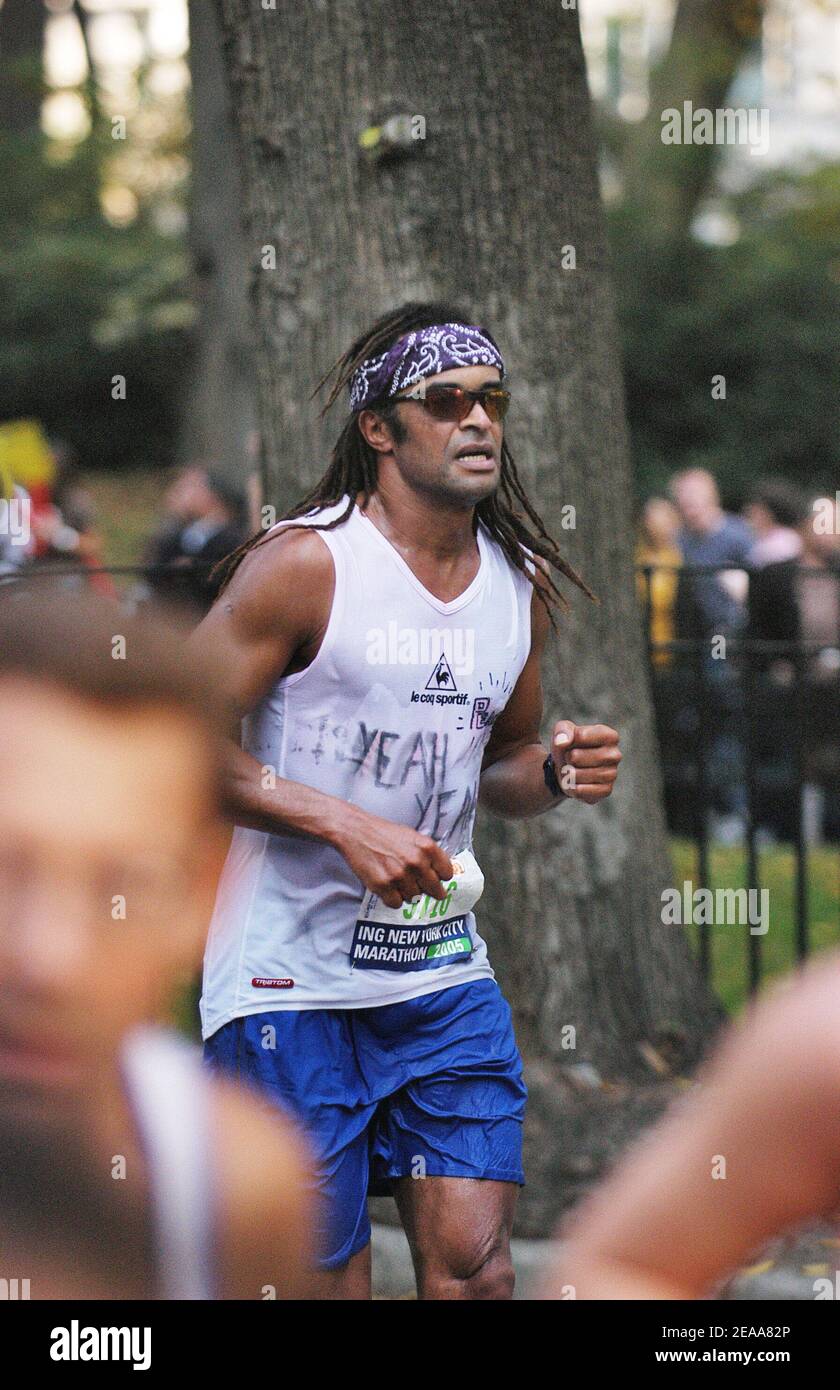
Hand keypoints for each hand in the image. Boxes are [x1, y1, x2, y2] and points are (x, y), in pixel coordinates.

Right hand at [332, 808, 453, 908]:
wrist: (356, 831)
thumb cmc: (384, 834)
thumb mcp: (413, 837)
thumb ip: (429, 855)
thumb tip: (441, 875)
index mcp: (427, 848)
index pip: (447, 874)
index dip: (440, 877)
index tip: (433, 878)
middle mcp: (416, 862)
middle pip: (435, 891)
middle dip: (428, 890)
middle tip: (418, 886)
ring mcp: (400, 876)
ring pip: (414, 898)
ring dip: (407, 893)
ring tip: (396, 880)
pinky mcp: (383, 886)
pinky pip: (396, 904)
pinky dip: (392, 898)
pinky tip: (387, 886)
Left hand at [550, 721, 620, 804]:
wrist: (569, 767)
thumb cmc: (570, 745)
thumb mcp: (563, 729)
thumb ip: (563, 730)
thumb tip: (562, 741)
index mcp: (609, 736)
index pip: (580, 736)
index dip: (567, 740)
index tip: (572, 742)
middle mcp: (615, 755)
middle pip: (576, 756)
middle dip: (566, 758)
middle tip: (570, 758)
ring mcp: (612, 774)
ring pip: (577, 775)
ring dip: (567, 774)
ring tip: (571, 770)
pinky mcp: (606, 790)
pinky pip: (582, 791)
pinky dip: (573, 788)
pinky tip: (575, 783)